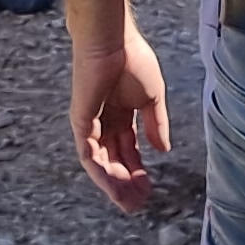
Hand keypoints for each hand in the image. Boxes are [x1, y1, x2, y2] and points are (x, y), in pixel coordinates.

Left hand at [70, 23, 169, 211]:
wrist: (113, 42)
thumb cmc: (133, 60)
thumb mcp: (152, 99)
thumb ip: (156, 125)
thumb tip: (163, 151)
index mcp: (122, 114)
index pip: (128, 149)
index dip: (138, 169)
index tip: (150, 188)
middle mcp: (104, 121)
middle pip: (114, 160)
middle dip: (127, 182)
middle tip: (139, 203)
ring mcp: (90, 123)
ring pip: (101, 163)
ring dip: (114, 184)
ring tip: (129, 201)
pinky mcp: (81, 122)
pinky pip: (88, 155)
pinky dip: (101, 173)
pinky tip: (115, 186)